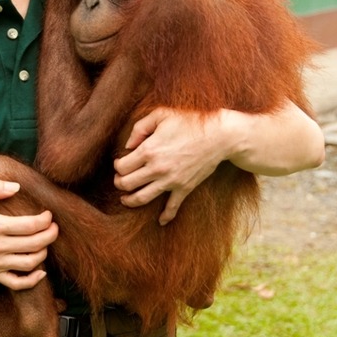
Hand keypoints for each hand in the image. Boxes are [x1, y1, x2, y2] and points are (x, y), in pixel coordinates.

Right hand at [0, 179, 58, 289]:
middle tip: (54, 227)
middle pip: (33, 245)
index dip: (44, 221)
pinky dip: (33, 280)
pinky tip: (41, 270)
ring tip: (46, 242)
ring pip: (29, 264)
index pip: (29, 226)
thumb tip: (16, 187)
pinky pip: (17, 283)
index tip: (49, 215)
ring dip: (43, 253)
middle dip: (50, 235)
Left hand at [113, 108, 226, 223]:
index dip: (117, 166)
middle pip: (127, 184)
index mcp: (149, 150)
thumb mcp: (161, 115)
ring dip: (129, 200)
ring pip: (142, 198)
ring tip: (125, 199)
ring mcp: (170, 181)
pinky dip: (165, 216)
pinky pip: (172, 207)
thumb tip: (127, 146)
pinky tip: (160, 221)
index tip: (120, 164)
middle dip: (119, 183)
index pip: (122, 167)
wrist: (218, 136)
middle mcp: (157, 168)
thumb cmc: (189, 122)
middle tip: (120, 180)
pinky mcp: (184, 188)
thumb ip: (140, 128)